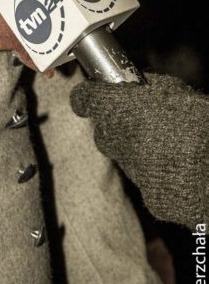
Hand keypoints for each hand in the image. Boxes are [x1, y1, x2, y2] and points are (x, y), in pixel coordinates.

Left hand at [70, 73, 208, 227]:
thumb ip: (143, 88)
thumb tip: (129, 86)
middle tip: (141, 122)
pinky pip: (147, 182)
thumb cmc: (200, 123)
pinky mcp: (150, 196)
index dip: (86, 98)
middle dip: (117, 127)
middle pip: (104, 132)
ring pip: (125, 157)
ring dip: (139, 151)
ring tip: (169, 146)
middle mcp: (118, 140)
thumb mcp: (173, 89)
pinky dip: (157, 175)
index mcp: (119, 109)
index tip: (88, 98)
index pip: (85, 99)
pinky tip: (179, 169)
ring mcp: (133, 171)